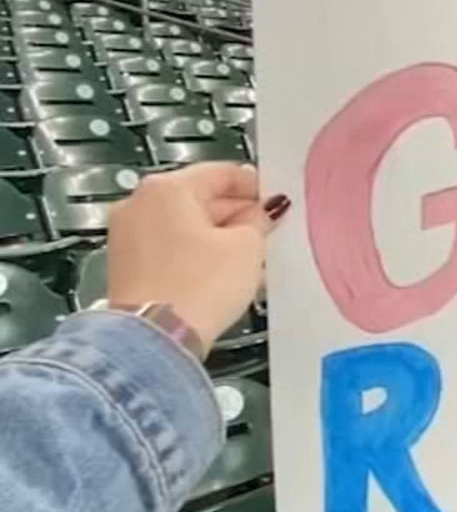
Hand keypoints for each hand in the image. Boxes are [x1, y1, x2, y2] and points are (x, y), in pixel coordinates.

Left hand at [106, 163, 285, 356]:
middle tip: (266, 232)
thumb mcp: (247, 247)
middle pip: (199, 197)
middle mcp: (139, 203)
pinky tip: (219, 272)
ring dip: (217, 235)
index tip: (276, 203)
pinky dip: (195, 252)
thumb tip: (262, 211)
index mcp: (167, 188)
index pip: (222, 172)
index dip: (256, 186)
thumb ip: (258, 219)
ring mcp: (127, 234)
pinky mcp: (126, 263)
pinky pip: (169, 245)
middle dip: (236, 213)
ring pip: (184, 223)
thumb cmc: (199, 286)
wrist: (155, 339)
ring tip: (247, 257)